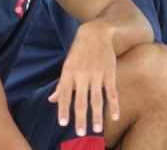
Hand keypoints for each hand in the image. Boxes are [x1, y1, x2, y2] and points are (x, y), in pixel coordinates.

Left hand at [47, 22, 119, 136]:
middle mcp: (82, 74)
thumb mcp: (67, 64)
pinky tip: (114, 116)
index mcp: (68, 72)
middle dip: (80, 118)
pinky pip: (111, 92)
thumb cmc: (79, 51)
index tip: (64, 124)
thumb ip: (62, 84)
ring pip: (97, 99)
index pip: (64, 95)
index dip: (63, 109)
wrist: (96, 32)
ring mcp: (96, 74)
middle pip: (80, 100)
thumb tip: (51, 100)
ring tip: (97, 130)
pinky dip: (113, 105)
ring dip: (97, 116)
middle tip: (81, 133)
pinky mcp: (109, 72)